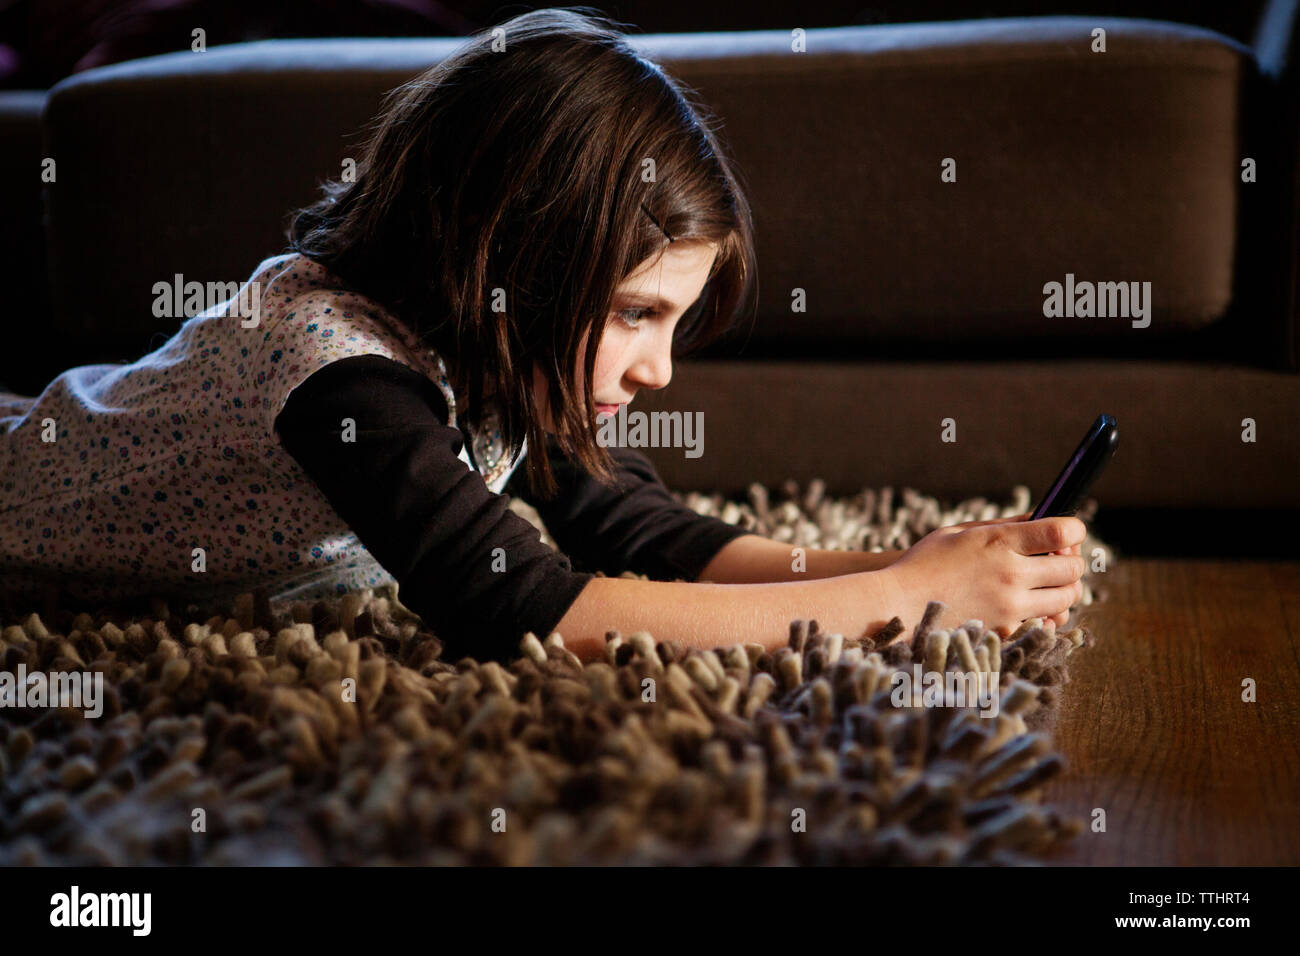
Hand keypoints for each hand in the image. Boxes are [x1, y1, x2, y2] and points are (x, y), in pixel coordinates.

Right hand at [885, 514, 1086, 638]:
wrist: (896, 605)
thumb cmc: (923, 564)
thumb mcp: (959, 532)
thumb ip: (1003, 526)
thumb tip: (1041, 519)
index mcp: (999, 542)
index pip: (1062, 531)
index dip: (1074, 531)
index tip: (1069, 534)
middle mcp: (1010, 574)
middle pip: (1071, 570)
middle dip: (1071, 564)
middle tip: (1057, 562)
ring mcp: (1010, 607)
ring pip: (1066, 600)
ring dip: (1062, 591)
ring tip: (1045, 586)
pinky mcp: (1006, 632)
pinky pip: (1046, 626)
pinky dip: (1046, 617)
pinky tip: (1030, 608)